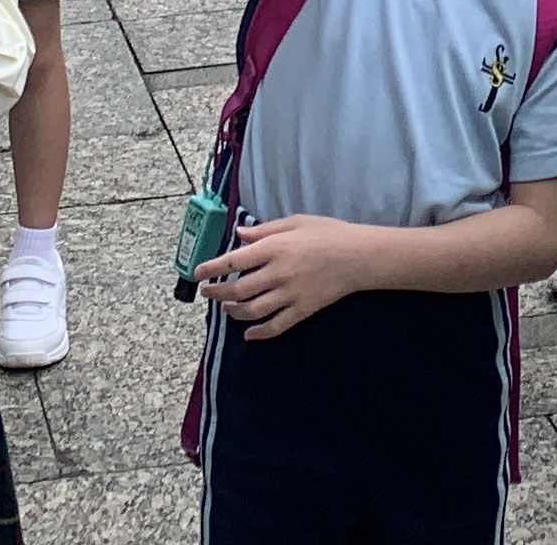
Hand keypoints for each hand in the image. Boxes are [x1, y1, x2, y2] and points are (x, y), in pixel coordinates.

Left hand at [196, 211, 382, 338]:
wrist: (358, 256)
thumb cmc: (328, 233)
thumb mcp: (296, 221)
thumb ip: (265, 230)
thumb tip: (239, 235)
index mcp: (275, 248)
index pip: (235, 260)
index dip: (213, 268)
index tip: (198, 273)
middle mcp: (278, 273)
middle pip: (239, 289)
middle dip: (218, 292)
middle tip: (207, 293)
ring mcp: (290, 295)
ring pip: (253, 310)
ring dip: (234, 312)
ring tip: (226, 308)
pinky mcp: (302, 310)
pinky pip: (276, 327)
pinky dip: (259, 334)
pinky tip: (249, 335)